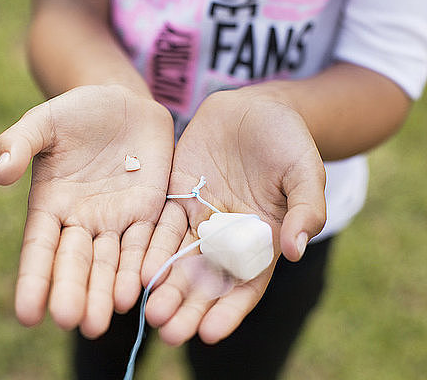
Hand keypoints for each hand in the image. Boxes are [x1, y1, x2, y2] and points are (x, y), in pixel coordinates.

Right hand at [0, 85, 173, 337]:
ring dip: (106, 292)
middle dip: (73, 292)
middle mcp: (82, 220)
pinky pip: (145, 243)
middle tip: (71, 322)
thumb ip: (18, 143)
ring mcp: (117, 219)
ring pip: (110, 263)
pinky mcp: (149, 212)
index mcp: (50, 204)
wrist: (123, 103)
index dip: (33, 279)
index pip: (39, 248)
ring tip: (102, 323)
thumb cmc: (76, 112)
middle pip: (76, 263)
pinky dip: (140, 267)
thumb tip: (0, 173)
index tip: (26, 314)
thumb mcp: (44, 121)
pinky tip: (137, 292)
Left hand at [141, 89, 325, 344]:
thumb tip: (296, 250)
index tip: (210, 334)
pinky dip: (149, 247)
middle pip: (206, 280)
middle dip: (187, 307)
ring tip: (148, 312)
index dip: (229, 310)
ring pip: (178, 258)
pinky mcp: (175, 196)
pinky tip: (136, 268)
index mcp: (262, 238)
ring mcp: (198, 218)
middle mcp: (227, 236)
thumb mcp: (305, 170)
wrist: (254, 108)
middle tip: (167, 333)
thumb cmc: (288, 140)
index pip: (245, 283)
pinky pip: (160, 225)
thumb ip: (304, 208)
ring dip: (164, 285)